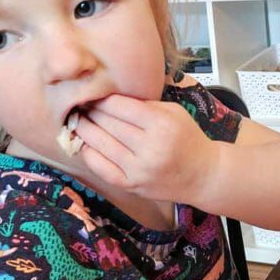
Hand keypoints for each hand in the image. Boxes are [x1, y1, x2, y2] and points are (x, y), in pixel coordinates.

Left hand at [75, 95, 218, 203]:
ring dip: (84, 130)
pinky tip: (82, 143)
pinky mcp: (132, 186)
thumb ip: (144, 103)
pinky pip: (102, 168)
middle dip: (90, 112)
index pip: (119, 106)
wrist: (202, 175)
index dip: (100, 99)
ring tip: (77, 120)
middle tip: (78, 104)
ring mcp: (139, 169)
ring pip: (101, 144)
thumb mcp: (174, 112)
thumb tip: (109, 97)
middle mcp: (150, 147)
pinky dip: (88, 154)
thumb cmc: (188, 138)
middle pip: (108, 124)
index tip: (91, 93)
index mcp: (161, 124)